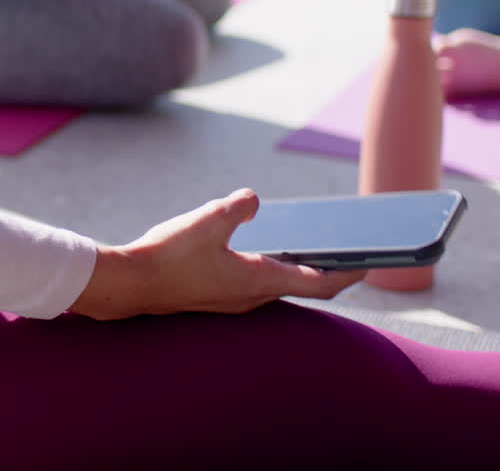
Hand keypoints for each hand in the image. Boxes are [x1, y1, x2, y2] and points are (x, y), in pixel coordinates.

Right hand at [70, 189, 365, 320]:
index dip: (349, 272)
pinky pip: (255, 283)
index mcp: (258, 281)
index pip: (319, 283)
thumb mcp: (206, 220)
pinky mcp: (215, 295)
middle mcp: (251, 296)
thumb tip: (254, 200)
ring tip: (311, 245)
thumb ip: (238, 207)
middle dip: (327, 268)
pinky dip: (270, 268)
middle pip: (302, 286)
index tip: (371, 261)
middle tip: (348, 249)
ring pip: (278, 285)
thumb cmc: (166, 257)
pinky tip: (259, 249)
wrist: (128, 284)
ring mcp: (232, 299)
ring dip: (297, 268)